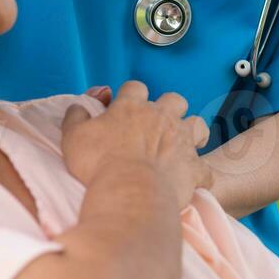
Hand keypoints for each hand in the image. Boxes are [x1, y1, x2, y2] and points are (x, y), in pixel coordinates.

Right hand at [61, 80, 212, 211]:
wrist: (130, 191)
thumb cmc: (99, 164)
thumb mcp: (74, 136)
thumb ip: (76, 117)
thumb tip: (77, 107)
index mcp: (132, 108)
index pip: (135, 88)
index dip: (130, 94)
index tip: (124, 104)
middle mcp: (161, 118)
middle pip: (174, 100)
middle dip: (169, 107)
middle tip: (159, 122)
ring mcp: (181, 141)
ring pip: (197, 125)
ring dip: (192, 132)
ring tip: (184, 143)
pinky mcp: (193, 167)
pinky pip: (204, 169)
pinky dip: (199, 174)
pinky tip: (193, 180)